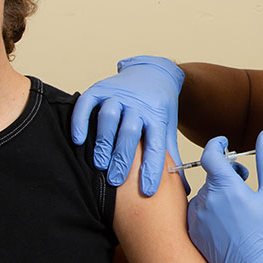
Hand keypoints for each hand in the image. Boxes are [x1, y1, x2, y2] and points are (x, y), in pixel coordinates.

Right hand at [71, 56, 186, 195]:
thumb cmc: (159, 109)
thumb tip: (183, 189)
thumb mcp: (167, 129)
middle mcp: (138, 104)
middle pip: (130, 131)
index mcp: (157, 116)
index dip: (152, 167)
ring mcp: (118, 95)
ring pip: (109, 116)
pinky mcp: (100, 89)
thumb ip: (170, 157)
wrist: (154, 72)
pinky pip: (87, 103)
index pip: (156, 144)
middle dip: (123, 157)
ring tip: (98, 164)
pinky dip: (81, 121)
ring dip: (103, 141)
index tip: (147, 190)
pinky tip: (79, 140)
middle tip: (116, 181)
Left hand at [187, 130, 262, 262]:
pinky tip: (226, 225)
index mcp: (224, 187)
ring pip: (205, 195)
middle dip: (227, 175)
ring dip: (218, 195)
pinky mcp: (192, 232)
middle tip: (245, 184)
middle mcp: (205, 200)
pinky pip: (197, 212)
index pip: (209, 154)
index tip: (222, 143)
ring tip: (237, 210)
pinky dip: (209, 211)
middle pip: (212, 176)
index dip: (216, 144)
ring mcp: (195, 218)